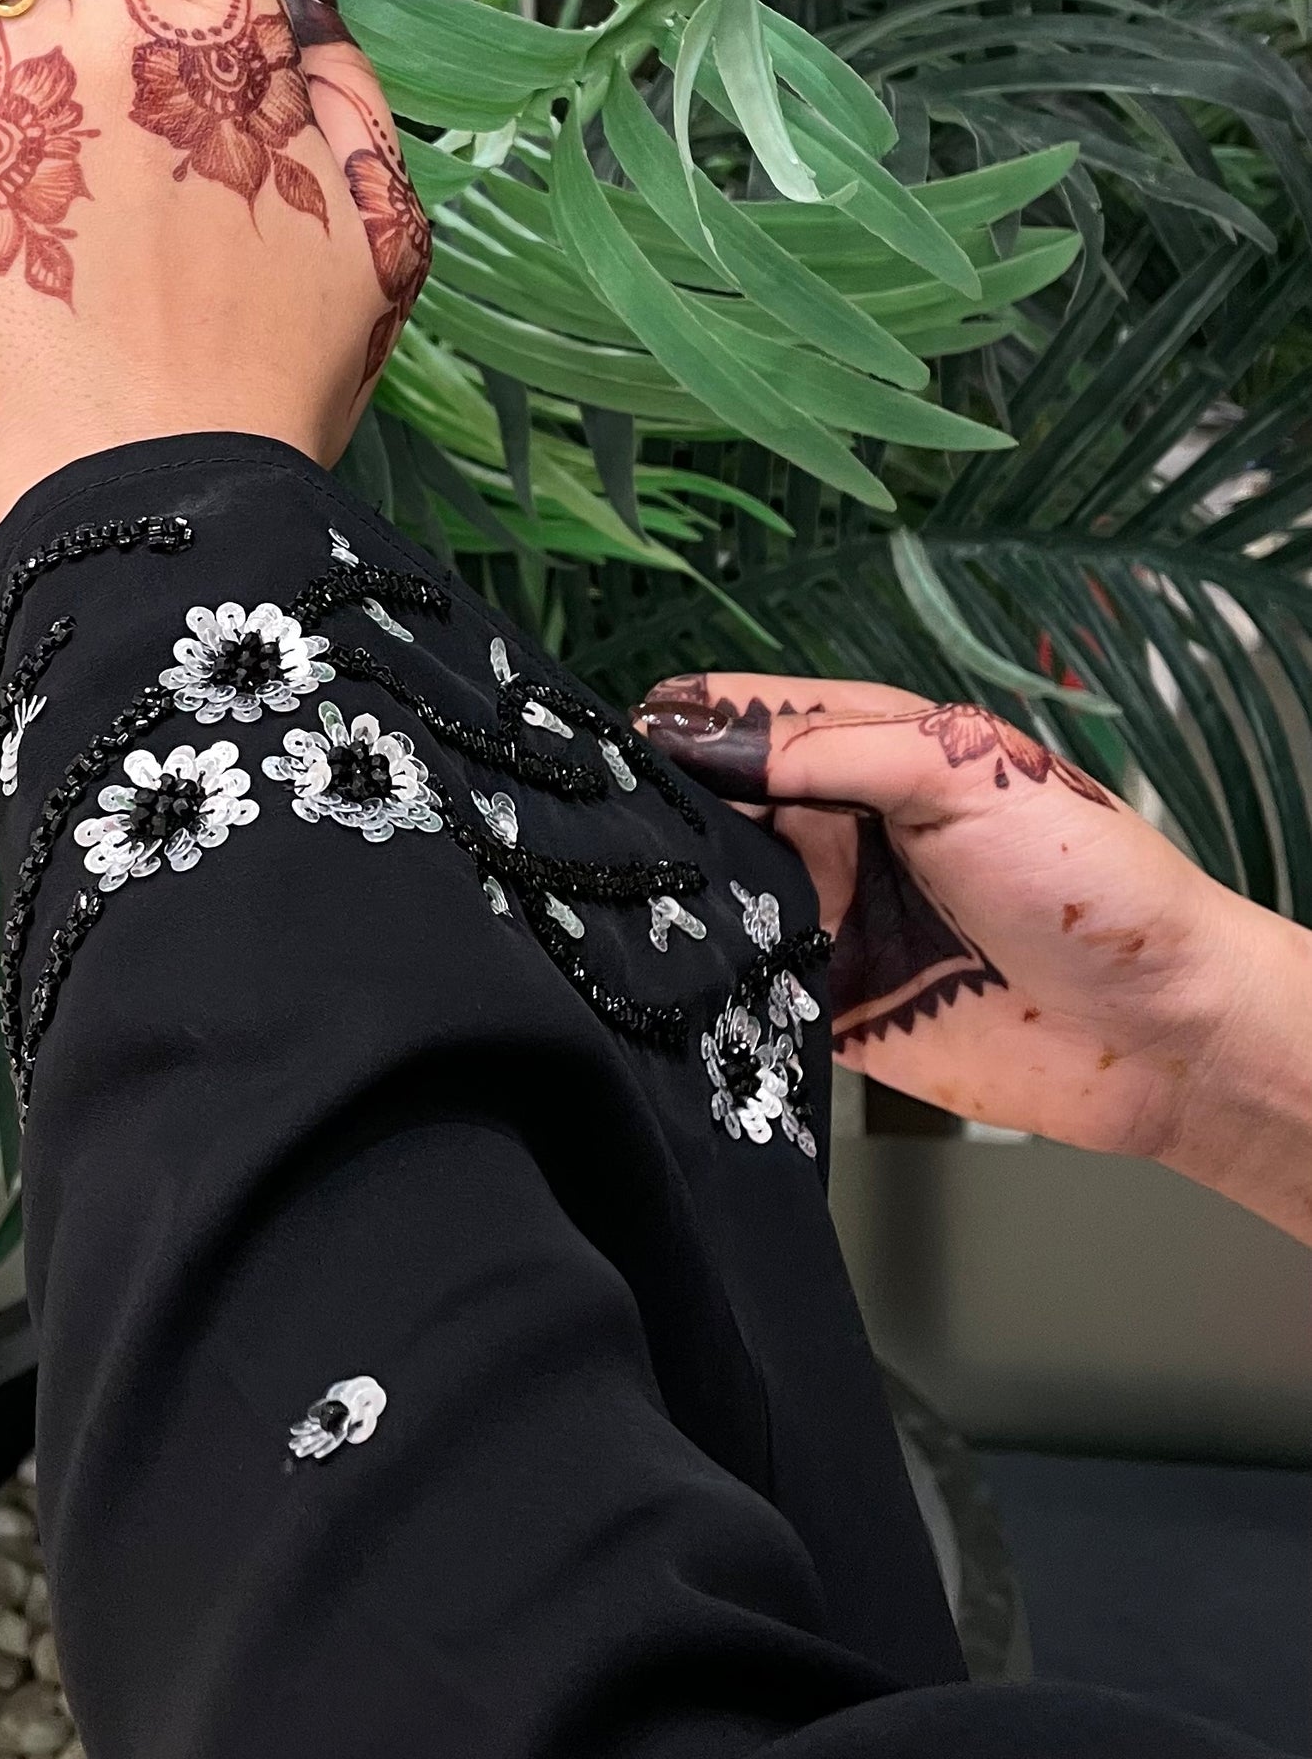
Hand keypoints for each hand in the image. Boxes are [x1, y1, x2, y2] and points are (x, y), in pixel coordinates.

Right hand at [636, 670, 1311, 1241]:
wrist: (1158, 1035)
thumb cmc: (1091, 883)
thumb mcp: (965, 772)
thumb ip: (833, 748)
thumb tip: (707, 737)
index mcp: (869, 752)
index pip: (747, 722)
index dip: (683, 726)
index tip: (616, 741)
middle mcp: (837, 829)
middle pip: (713, 808)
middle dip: (660, 812)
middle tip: (600, 823)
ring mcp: (827, 917)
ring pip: (714, 894)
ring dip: (674, 894)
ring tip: (617, 891)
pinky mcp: (822, 1006)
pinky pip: (739, 984)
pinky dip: (702, 978)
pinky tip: (667, 966)